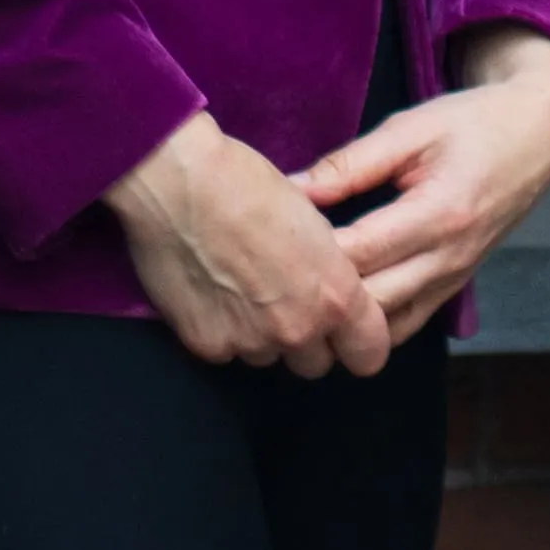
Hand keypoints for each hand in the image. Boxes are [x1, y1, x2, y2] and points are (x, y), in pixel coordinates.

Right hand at [106, 114, 392, 377]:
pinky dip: (222, 332)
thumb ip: (330, 272)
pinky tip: (211, 293)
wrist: (180, 185)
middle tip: (286, 301)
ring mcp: (250, 342)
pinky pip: (226, 352)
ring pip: (268, 357)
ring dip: (262, 335)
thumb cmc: (250, 185)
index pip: (370, 356)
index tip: (346, 332)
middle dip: (306, 339)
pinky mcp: (207, 346)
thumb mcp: (315, 224)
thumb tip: (329, 288)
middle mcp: (298, 329)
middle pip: (316, 364)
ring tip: (242, 289)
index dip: (360, 344)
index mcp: (335, 296)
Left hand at [296, 27, 549, 345]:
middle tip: (270, 279)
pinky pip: (405, 324)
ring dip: (341, 319)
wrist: (536, 134)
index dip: (309, 254)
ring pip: (386, 326)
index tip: (267, 243)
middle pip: (369, 301)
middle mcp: (450, 258)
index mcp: (440, 214)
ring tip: (297, 298)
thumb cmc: (474, 122)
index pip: (360, 252)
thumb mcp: (411, 128)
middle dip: (318, 295)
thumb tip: (294, 189)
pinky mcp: (454, 287)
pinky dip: (369, 324)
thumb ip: (351, 163)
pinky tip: (337, 307)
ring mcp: (455, 279)